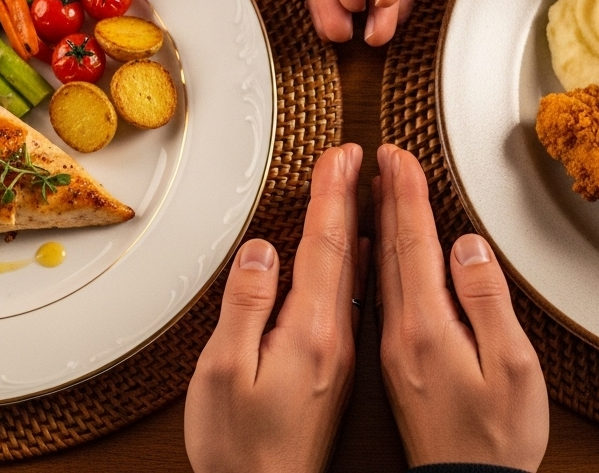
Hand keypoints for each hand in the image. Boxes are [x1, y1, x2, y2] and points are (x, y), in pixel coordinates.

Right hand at [185, 144, 367, 471]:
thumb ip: (246, 307)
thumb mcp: (226, 374)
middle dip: (359, 198)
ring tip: (372, 190)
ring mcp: (340, 354)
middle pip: (353, 252)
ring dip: (366, 225)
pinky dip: (361, 264)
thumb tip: (262, 252)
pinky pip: (358, 298)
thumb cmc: (240, 450)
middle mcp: (336, 338)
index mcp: (312, 331)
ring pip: (361, 274)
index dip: (334, 195)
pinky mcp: (335, 370)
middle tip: (364, 155)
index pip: (329, 245)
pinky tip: (364, 258)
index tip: (343, 155)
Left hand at [374, 144, 547, 469]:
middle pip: (386, 249)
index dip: (404, 194)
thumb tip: (468, 248)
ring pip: (378, 271)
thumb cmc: (495, 441)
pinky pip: (378, 297)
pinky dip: (376, 265)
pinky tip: (374, 256)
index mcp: (424, 326)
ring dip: (374, 224)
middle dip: (380, 196)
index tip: (394, 155)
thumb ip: (486, 302)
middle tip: (373, 156)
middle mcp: (399, 333)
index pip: (410, 242)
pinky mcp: (397, 366)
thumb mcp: (509, 367)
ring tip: (370, 189)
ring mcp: (394, 350)